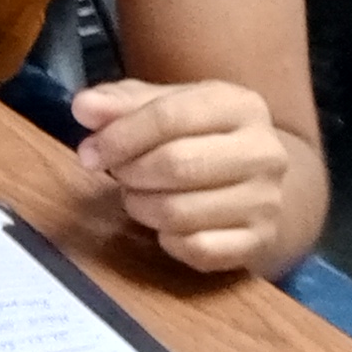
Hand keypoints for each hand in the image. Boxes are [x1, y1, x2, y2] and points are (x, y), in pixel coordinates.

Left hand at [71, 78, 300, 273]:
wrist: (258, 182)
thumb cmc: (201, 137)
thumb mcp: (166, 105)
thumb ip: (121, 103)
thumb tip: (84, 108)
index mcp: (240, 105)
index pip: (169, 116)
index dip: (119, 136)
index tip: (90, 153)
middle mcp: (264, 152)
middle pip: (176, 164)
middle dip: (131, 173)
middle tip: (118, 175)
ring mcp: (267, 201)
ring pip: (180, 212)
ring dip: (143, 207)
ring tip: (139, 196)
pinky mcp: (259, 242)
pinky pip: (197, 249)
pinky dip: (168, 240)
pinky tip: (166, 226)